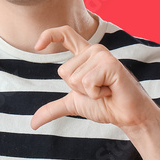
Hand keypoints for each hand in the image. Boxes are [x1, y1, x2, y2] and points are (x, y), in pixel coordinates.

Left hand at [30, 25, 158, 131]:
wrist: (127, 116)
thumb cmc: (105, 106)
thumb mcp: (73, 104)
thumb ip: (53, 109)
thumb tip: (33, 124)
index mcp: (84, 55)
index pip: (65, 34)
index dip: (49, 35)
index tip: (37, 47)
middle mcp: (93, 51)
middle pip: (64, 72)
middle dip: (78, 89)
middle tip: (98, 90)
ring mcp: (102, 55)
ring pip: (75, 78)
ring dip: (89, 92)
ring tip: (106, 90)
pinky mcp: (110, 64)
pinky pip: (88, 83)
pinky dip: (97, 94)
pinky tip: (111, 91)